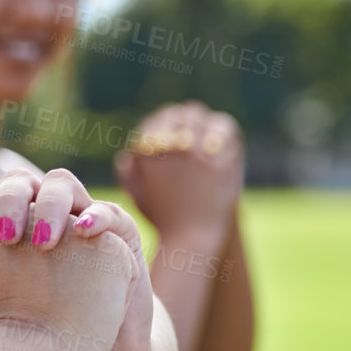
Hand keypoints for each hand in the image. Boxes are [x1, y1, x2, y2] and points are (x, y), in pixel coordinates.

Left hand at [0, 168, 140, 350]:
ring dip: (52, 204)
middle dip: (12, 199)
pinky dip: (98, 215)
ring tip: (43, 241)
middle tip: (6, 235)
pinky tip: (84, 230)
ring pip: (63, 184)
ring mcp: (77, 215)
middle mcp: (38, 207)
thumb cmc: (17, 321)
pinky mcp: (117, 235)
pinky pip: (111, 213)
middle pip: (22, 180)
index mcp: (4, 214)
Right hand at [117, 101, 243, 246]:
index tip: (165, 131)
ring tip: (204, 130)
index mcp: (147, 155)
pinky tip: (221, 138)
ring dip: (200, 121)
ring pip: (198, 117)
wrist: (191, 236)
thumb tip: (127, 156)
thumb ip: (127, 174)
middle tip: (187, 124)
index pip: (153, 124)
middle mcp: (170, 150)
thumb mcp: (135, 195)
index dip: (158, 125)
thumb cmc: (162, 217)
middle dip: (180, 119)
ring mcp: (197, 155)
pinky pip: (223, 131)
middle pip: (176, 115)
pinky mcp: (219, 161)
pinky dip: (222, 130)